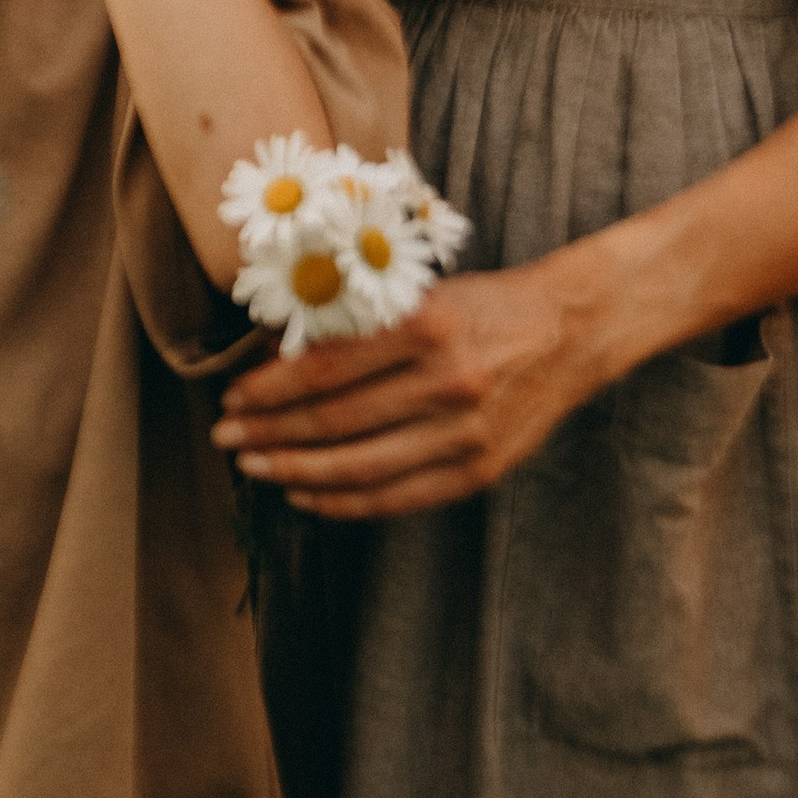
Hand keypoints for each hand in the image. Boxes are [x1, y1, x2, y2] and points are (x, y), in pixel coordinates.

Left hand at [211, 261, 607, 518]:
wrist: (571, 331)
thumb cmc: (484, 304)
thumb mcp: (422, 295)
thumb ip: (357, 326)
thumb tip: (276, 354)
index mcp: (426, 326)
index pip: (326, 367)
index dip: (270, 388)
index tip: (232, 397)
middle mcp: (446, 382)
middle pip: (335, 421)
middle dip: (269, 432)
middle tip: (226, 439)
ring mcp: (465, 433)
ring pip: (359, 468)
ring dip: (295, 470)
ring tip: (255, 468)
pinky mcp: (479, 471)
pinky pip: (396, 498)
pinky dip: (343, 502)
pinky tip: (305, 494)